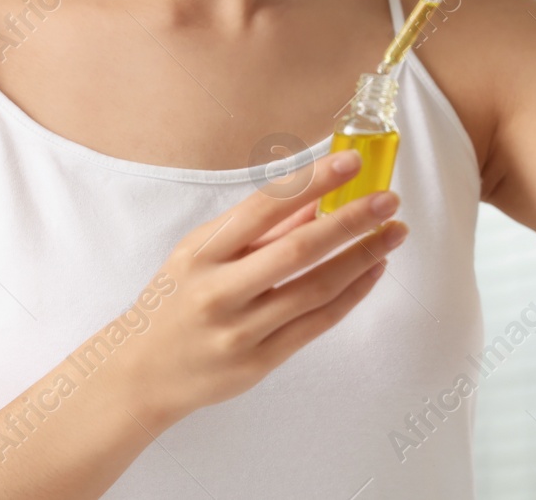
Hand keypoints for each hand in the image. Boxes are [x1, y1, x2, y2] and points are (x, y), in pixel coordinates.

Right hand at [116, 150, 406, 432]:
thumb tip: (316, 198)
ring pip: (315, 288)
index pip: (264, 207)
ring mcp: (240, 331)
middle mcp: (219, 291)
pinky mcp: (258, 363)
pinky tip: (373, 270)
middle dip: (351, 220)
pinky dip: (351, 294)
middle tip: (389, 199)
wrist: (142, 373)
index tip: (351, 162)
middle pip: (298, 249)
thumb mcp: (201, 254)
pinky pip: (317, 324)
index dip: (312, 181)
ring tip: (393, 233)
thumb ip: (258, 230)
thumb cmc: (176, 301)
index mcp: (202, 253)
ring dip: (362, 257)